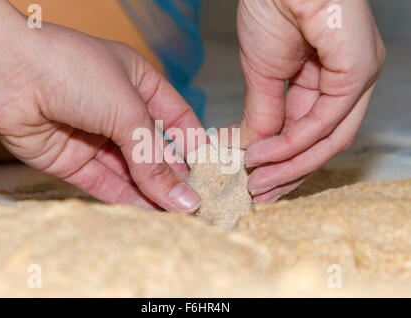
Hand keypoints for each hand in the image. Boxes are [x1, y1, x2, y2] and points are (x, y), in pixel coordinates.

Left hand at [0, 2, 201, 211]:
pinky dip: (126, 198)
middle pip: (154, 148)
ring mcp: (95, 136)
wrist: (7, 73)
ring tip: (177, 214)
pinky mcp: (73, 160)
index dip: (194, 144)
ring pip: (131, 170)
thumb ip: (154, 158)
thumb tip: (182, 196)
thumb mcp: (128, 110)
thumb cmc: (72, 70)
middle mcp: (118, 110)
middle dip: (174, 175)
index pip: (177, 118)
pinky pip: (105, 183)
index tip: (211, 172)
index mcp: (139, 83)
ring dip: (152, 191)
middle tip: (195, 201)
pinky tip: (148, 212)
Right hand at [236, 0, 384, 202]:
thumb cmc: (271, 8)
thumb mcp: (262, 75)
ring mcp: (358, 75)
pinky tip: (263, 155)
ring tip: (257, 182)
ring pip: (329, 138)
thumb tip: (255, 149)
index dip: (283, 161)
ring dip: (289, 165)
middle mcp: (350, 81)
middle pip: (325, 143)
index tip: (255, 179)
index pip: (312, 133)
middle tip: (259, 192)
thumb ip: (264, 115)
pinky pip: (326, 119)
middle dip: (288, 172)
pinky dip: (293, 143)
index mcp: (329, 79)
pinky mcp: (358, 68)